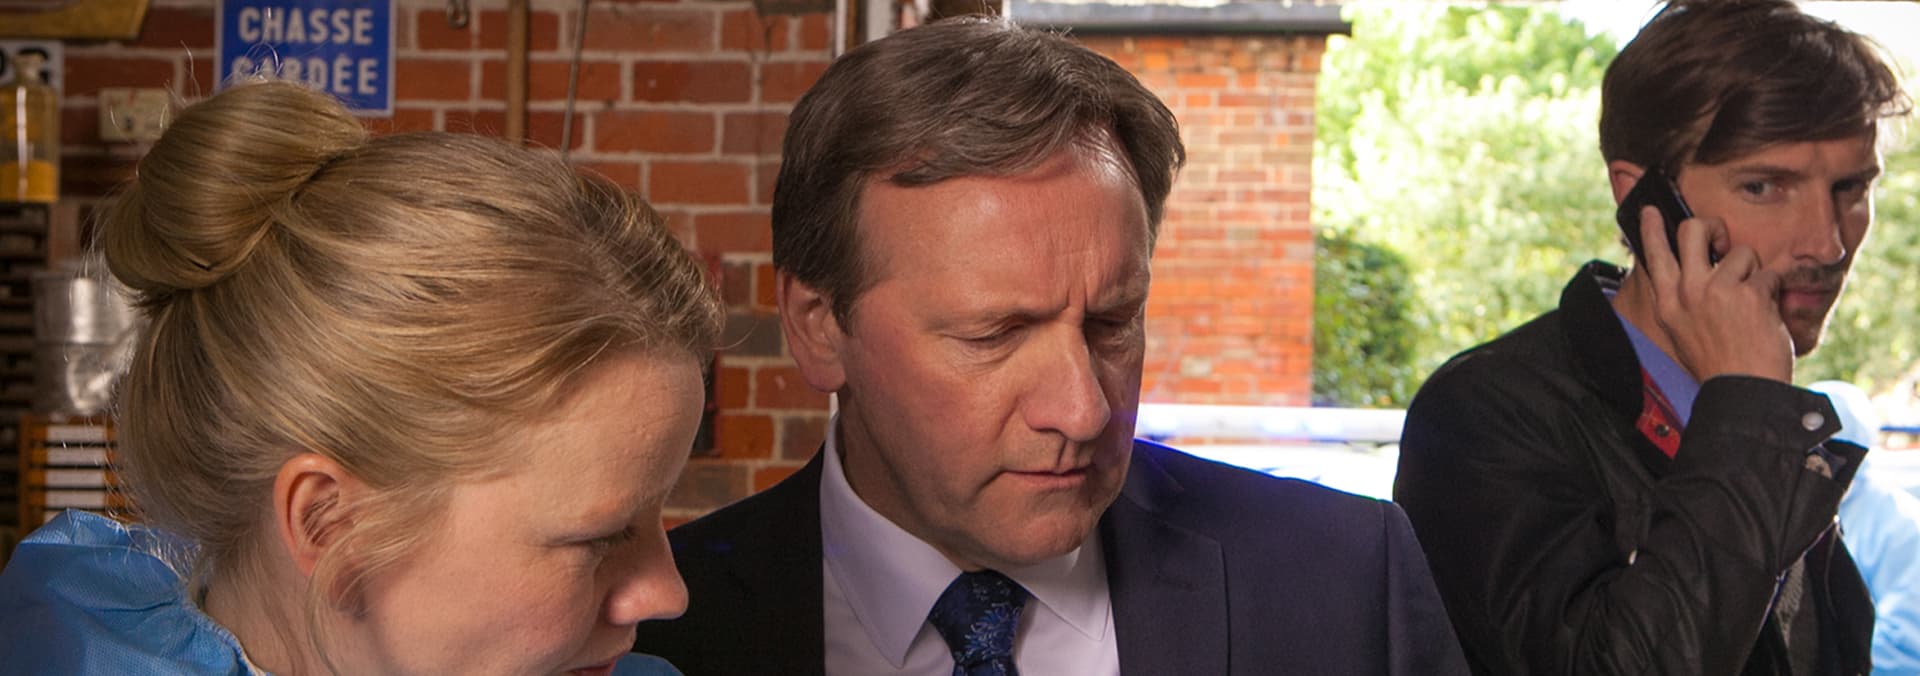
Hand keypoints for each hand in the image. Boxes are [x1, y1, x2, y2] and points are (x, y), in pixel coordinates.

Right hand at [1638, 205, 1793, 382]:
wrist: (1743, 389)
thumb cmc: (1717, 363)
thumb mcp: (1683, 331)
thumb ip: (1682, 299)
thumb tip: (1692, 269)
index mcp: (1668, 302)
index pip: (1655, 255)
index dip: (1651, 229)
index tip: (1650, 211)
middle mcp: (1688, 291)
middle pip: (1692, 230)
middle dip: (1711, 225)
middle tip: (1721, 239)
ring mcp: (1718, 290)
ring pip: (1741, 251)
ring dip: (1753, 271)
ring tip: (1752, 299)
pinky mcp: (1750, 293)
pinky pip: (1769, 274)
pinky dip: (1774, 291)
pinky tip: (1767, 314)